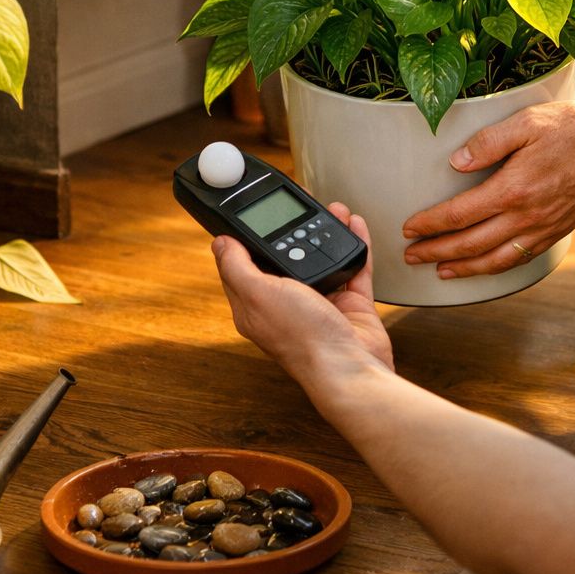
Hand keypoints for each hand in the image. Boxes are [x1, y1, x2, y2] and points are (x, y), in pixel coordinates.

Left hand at [212, 202, 393, 379]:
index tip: (255, 215)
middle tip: (299, 206)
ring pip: (321, 258)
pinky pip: (352, 266)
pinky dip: (354, 244)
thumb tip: (220, 243)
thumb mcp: (258, 295)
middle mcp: (287, 304)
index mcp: (257, 305)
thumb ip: (237, 267)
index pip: (245, 265)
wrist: (350, 367)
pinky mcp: (349, 305)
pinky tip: (353, 225)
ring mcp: (320, 304)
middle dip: (293, 229)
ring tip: (330, 208)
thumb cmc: (303, 339)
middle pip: (287, 256)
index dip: (248, 238)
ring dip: (326, 230)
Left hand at [401, 101, 574, 278]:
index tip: (409, 228)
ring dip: (464, 268)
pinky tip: (484, 266)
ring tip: (440, 271)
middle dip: (437, 252)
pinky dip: (496, 268)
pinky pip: (520, 258)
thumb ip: (488, 142)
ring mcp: (542, 228)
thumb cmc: (572, 129)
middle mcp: (525, 216)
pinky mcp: (555, 232)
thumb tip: (456, 162)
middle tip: (411, 256)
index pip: (459, 214)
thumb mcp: (526, 122)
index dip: (430, 224)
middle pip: (470, 244)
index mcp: (512, 189)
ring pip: (495, 259)